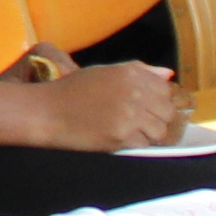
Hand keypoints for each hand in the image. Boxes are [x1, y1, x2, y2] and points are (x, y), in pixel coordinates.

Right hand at [40, 64, 191, 151]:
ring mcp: (128, 114)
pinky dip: (135, 144)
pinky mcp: (121, 135)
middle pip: (167, 111)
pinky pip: (143, 144)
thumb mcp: (104, 72)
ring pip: (159, 131)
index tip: (148, 107)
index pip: (165, 90)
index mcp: (129, 73)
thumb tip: (168, 74)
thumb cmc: (73, 90)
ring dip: (148, 134)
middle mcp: (133, 91)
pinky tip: (119, 137)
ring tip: (131, 131)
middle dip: (157, 119)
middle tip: (140, 122)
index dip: (159, 101)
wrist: (48, 112)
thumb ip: (140, 70)